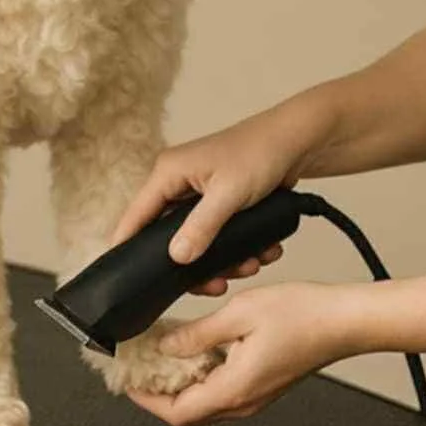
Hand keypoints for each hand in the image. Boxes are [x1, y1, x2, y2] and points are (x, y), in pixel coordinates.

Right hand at [112, 115, 305, 288]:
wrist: (298, 141)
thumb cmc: (261, 152)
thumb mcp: (229, 194)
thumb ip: (201, 227)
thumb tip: (176, 257)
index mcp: (168, 172)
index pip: (136, 214)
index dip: (128, 245)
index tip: (128, 277)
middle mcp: (178, 182)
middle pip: (168, 235)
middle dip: (194, 262)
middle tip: (217, 283)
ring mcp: (198, 194)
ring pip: (196, 240)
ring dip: (222, 259)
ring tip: (250, 265)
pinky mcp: (218, 203)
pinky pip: (216, 235)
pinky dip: (236, 248)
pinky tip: (258, 253)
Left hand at [127, 282, 358, 425]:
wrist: (343, 321)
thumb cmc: (303, 315)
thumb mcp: (239, 313)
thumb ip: (198, 333)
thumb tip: (167, 345)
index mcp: (235, 389)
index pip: (178, 412)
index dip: (147, 400)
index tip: (128, 382)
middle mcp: (244, 401)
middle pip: (188, 412)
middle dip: (158, 393)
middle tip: (138, 368)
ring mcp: (255, 395)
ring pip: (205, 401)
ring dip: (178, 383)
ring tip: (159, 354)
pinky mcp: (262, 384)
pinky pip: (222, 389)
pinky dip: (200, 375)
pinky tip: (193, 348)